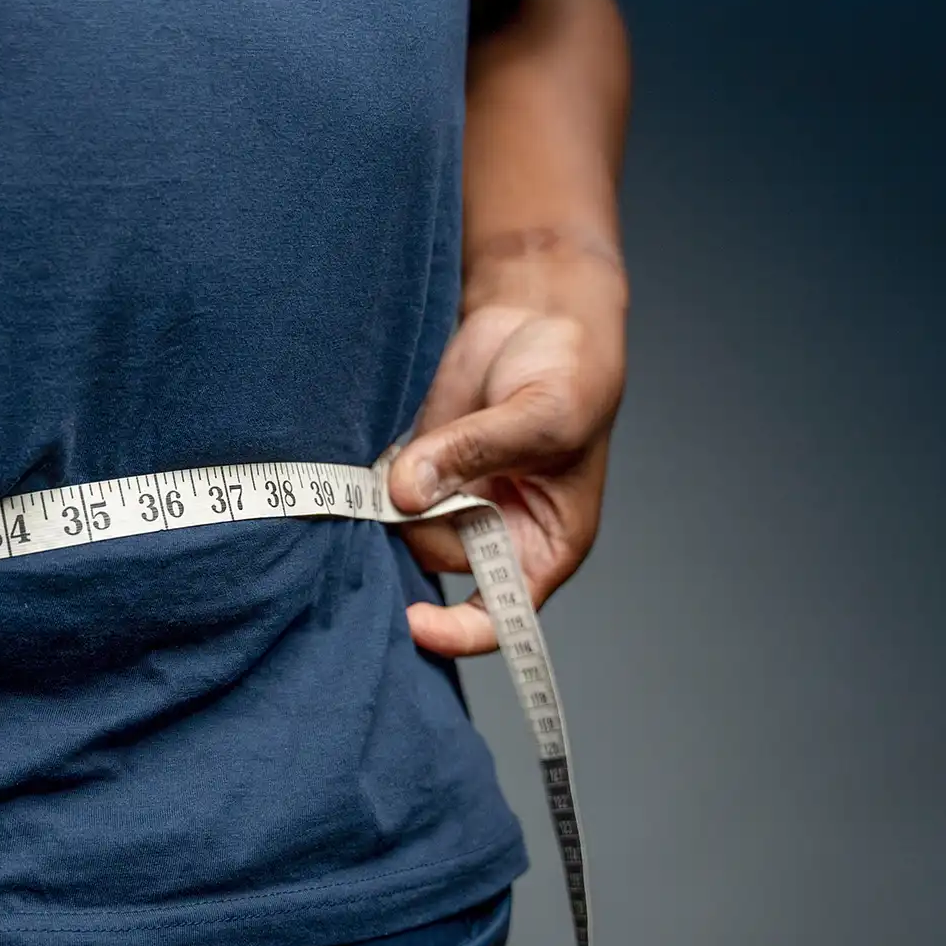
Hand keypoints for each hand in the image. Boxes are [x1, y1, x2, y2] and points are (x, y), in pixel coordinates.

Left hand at [387, 252, 625, 656]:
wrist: (539, 314)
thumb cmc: (572, 373)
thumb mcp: (538, 417)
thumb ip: (473, 453)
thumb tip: (405, 492)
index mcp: (543, 545)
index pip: (499, 617)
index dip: (456, 630)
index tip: (414, 621)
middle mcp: (493, 533)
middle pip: (436, 564)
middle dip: (418, 529)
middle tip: (421, 476)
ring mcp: (450, 499)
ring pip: (399, 528)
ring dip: (390, 498)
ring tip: (420, 444)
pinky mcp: (416, 466)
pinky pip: (379, 492)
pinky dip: (372, 475)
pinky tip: (395, 440)